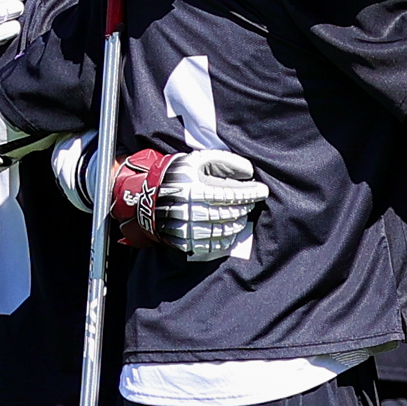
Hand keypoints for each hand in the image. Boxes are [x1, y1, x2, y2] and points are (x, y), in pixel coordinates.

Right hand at [111, 147, 265, 261]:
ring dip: (237, 223)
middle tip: (250, 203)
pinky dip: (224, 240)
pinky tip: (230, 232)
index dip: (250, 193)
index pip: (230, 194)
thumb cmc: (175, 175)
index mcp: (194, 190)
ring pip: (222, 230)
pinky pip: (210, 244)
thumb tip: (248, 170)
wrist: (144, 197)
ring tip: (241, 216)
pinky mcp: (183, 241)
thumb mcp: (195, 161)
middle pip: (228, 213)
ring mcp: (186, 228)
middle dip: (244, 208)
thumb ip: (223, 161)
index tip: (262, 191)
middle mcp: (191, 210)